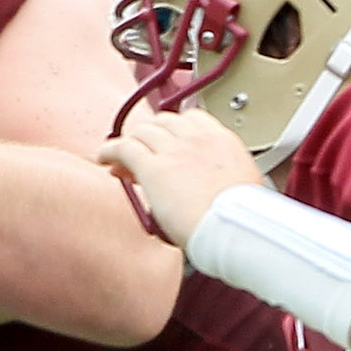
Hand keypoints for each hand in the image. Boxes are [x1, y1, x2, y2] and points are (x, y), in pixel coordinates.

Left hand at [99, 109, 264, 248]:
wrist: (235, 231)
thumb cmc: (243, 220)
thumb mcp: (244, 186)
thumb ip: (225, 177)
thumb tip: (214, 188)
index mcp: (224, 142)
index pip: (193, 119)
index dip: (176, 130)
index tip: (171, 142)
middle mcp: (197, 139)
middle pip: (164, 122)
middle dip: (152, 135)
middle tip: (146, 152)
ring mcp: (174, 151)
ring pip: (142, 131)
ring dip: (132, 142)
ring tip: (122, 159)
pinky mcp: (153, 167)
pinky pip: (122, 147)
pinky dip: (110, 151)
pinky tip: (106, 160)